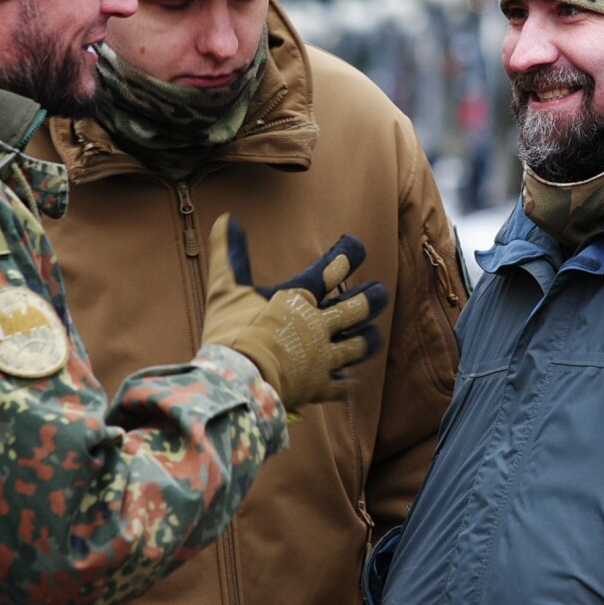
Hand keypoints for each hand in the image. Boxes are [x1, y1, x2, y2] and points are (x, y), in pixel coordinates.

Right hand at [201, 214, 387, 407]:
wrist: (236, 380)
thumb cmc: (230, 331)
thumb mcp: (224, 288)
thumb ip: (227, 253)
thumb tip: (224, 218)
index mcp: (299, 298)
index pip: (332, 269)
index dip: (348, 255)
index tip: (356, 248)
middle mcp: (318, 325)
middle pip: (357, 308)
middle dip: (371, 298)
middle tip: (379, 292)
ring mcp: (322, 358)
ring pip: (359, 345)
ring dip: (368, 339)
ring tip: (374, 334)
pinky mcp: (318, 386)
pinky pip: (343, 386)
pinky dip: (348, 383)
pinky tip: (352, 381)